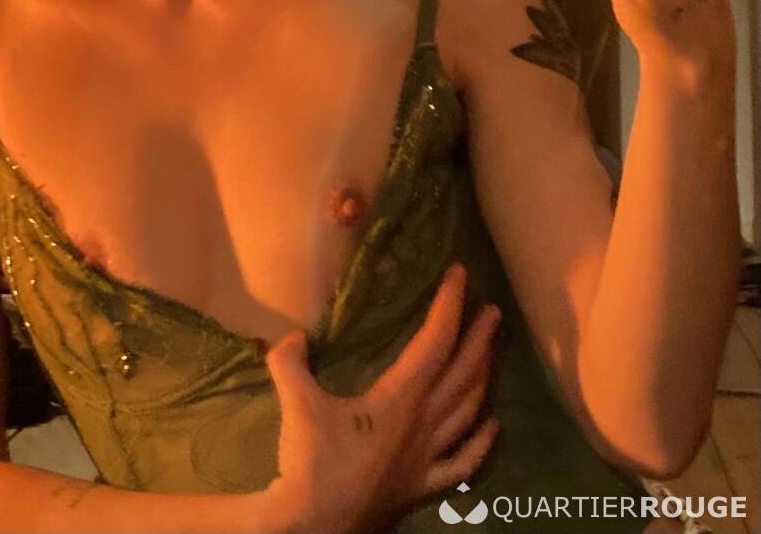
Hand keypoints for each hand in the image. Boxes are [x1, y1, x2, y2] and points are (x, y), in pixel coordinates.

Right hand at [260, 263, 500, 533]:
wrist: (314, 527)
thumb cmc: (310, 462)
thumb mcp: (296, 402)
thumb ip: (290, 361)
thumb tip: (293, 336)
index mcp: (399, 399)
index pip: (434, 342)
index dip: (449, 306)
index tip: (459, 275)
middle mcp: (422, 425)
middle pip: (462, 374)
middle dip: (480, 339)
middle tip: (494, 312)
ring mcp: (426, 458)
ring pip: (467, 412)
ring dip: (483, 380)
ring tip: (492, 355)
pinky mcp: (420, 487)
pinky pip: (461, 464)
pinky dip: (481, 443)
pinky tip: (493, 426)